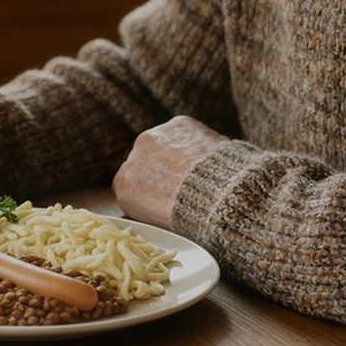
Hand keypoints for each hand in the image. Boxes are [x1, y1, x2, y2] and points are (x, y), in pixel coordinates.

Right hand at [112, 115, 230, 227]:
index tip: (165, 192)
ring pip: (165, 143)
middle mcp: (132, 157)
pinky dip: (195, 141)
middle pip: (146, 159)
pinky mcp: (178, 124)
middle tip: (186, 181)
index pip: (131, 181)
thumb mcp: (160, 222)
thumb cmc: (195, 216)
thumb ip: (150, 204)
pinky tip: (207, 156)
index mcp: (124, 185)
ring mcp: (154, 137)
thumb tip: (160, 199)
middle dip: (163, 168)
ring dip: (178, 153)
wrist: (221, 196)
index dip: (150, 187)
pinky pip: (185, 132)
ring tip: (200, 170)